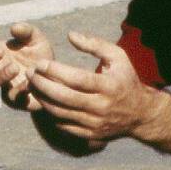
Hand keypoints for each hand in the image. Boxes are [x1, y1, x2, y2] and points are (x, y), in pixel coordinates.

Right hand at [0, 22, 54, 109]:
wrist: (56, 78)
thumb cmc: (40, 55)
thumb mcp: (37, 40)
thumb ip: (26, 31)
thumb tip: (14, 28)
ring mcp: (3, 85)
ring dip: (1, 75)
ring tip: (15, 68)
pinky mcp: (16, 100)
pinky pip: (12, 97)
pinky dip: (18, 90)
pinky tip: (27, 83)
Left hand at [27, 32, 151, 140]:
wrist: (141, 114)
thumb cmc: (126, 80)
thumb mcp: (118, 57)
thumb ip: (95, 44)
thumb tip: (70, 35)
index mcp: (109, 86)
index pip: (77, 78)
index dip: (55, 71)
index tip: (39, 63)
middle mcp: (102, 106)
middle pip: (64, 97)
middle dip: (42, 85)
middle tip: (29, 74)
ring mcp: (96, 123)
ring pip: (60, 113)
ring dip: (42, 99)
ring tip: (33, 86)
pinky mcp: (91, 134)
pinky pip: (64, 125)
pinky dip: (51, 113)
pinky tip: (45, 101)